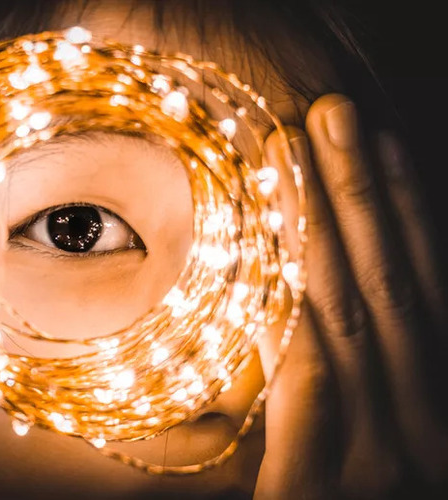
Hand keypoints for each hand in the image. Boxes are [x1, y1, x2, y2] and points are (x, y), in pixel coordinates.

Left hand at [254, 95, 446, 497]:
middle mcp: (424, 421)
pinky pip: (310, 377)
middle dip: (364, 194)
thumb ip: (332, 384)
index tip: (366, 145)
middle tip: (332, 116)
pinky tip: (276, 240)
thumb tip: (299, 309)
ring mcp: (389, 454)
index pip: (411, 290)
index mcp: (430, 406)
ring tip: (299, 150)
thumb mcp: (355, 447)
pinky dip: (297, 302)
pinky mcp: (335, 485)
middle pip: (389, 285)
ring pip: (352, 313)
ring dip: (325, 225)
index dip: (396, 210)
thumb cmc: (345, 495)